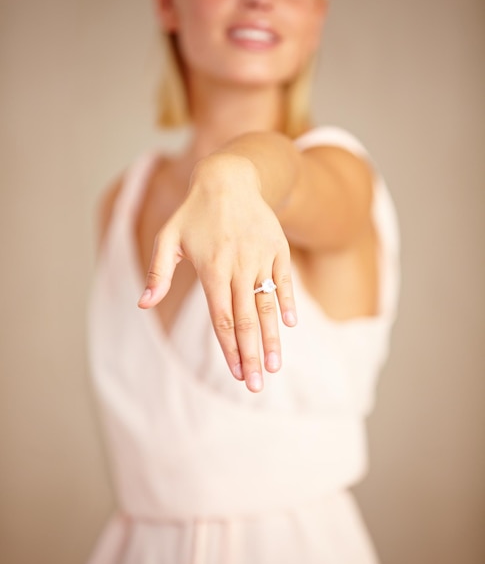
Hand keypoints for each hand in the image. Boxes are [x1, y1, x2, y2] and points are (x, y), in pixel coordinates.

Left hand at [138, 153, 296, 391]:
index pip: (222, 320)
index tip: (234, 374)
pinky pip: (283, 282)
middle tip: (255, 385)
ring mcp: (261, 258)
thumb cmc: (194, 212)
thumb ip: (157, 273)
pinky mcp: (277, 249)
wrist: (230, 178)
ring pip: (266, 306)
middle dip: (250, 356)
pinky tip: (290, 326)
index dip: (229, 350)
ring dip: (271, 339)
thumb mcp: (168, 238)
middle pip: (245, 321)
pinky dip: (286, 303)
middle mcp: (238, 267)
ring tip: (274, 366)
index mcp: (212, 270)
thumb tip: (143, 305)